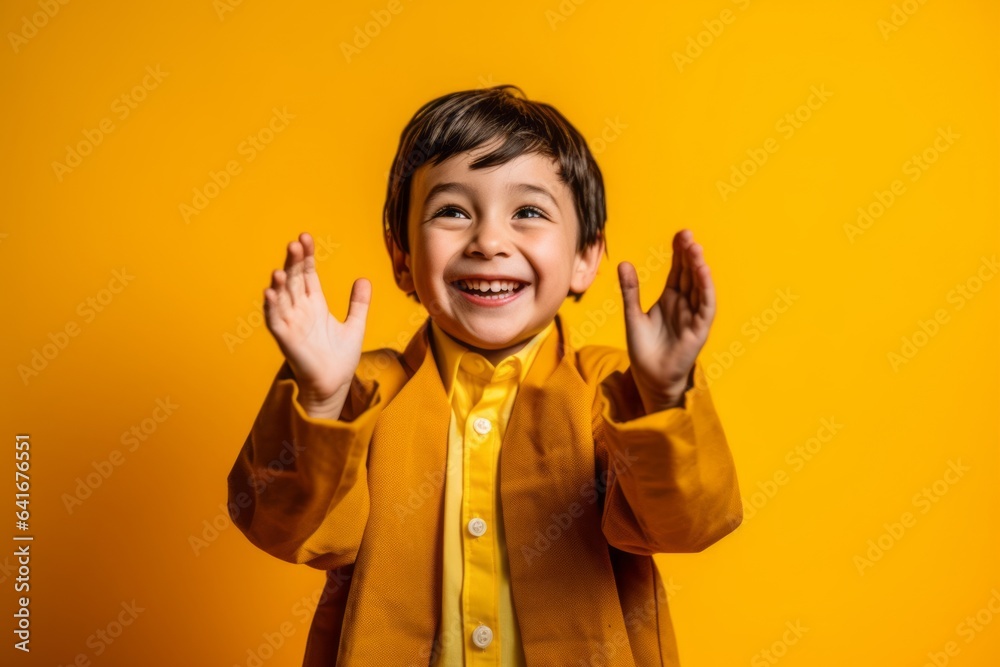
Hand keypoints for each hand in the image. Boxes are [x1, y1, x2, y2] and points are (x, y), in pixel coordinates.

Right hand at [263, 232, 370, 414]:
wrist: (334, 385)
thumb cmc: (340, 358)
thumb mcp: (355, 325)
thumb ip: (359, 303)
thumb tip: (364, 279)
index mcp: (315, 305)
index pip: (308, 274)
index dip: (306, 257)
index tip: (305, 238)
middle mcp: (301, 311)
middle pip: (294, 281)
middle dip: (294, 263)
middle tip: (295, 243)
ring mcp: (292, 324)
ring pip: (282, 298)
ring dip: (280, 283)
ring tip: (281, 269)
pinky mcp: (286, 340)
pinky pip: (275, 321)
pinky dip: (272, 307)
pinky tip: (270, 293)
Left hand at [617, 229, 714, 412]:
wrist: (650, 378)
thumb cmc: (644, 349)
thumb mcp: (633, 315)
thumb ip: (630, 290)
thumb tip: (625, 262)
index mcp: (670, 299)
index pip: (678, 271)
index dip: (679, 253)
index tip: (679, 234)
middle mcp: (684, 304)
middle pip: (689, 274)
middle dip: (689, 255)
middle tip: (687, 235)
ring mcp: (693, 316)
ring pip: (699, 287)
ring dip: (699, 268)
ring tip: (695, 249)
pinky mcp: (699, 330)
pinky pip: (705, 306)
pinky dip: (706, 290)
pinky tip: (703, 273)